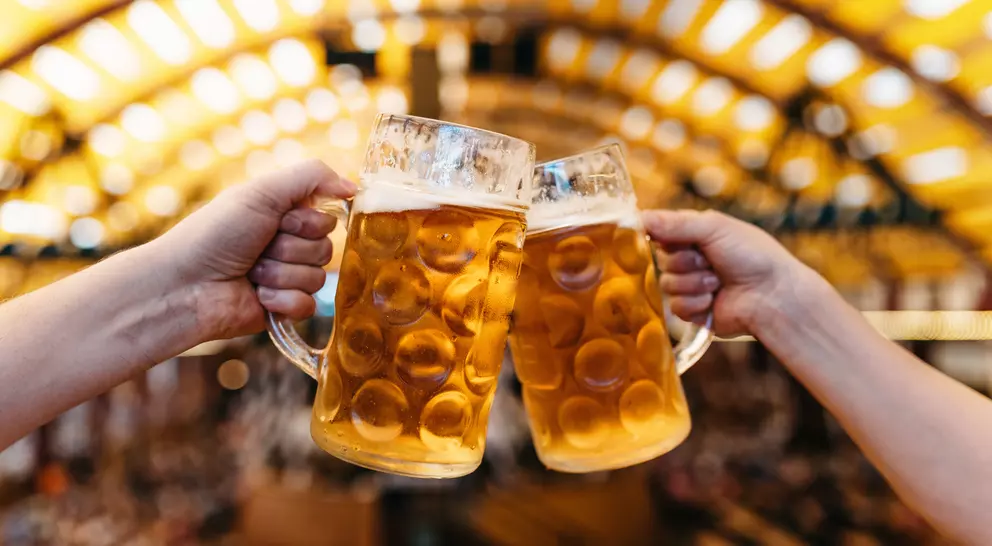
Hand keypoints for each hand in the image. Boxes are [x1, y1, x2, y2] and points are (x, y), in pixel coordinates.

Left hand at [153, 160, 355, 340]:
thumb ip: (312, 177)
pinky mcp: (283, 309)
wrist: (184, 285)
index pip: (327, 219)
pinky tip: (257, 297)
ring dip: (281, 275)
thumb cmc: (215, 234)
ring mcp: (286, 278)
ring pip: (318, 279)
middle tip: (257, 250)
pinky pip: (309, 306)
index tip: (276, 222)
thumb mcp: (261, 192)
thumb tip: (355, 187)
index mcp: (284, 215)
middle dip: (290, 250)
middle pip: (326, 250)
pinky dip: (283, 301)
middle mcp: (288, 245)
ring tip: (251, 274)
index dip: (304, 223)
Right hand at [642, 209, 821, 337]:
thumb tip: (640, 216)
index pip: (658, 232)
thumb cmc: (753, 255)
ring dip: (694, 283)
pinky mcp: (693, 311)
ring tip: (718, 281)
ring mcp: (690, 286)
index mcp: (694, 235)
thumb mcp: (714, 228)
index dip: (659, 236)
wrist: (774, 295)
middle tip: (709, 261)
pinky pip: (675, 306)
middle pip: (661, 260)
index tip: (666, 238)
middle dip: (685, 262)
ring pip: (666, 285)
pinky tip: (715, 299)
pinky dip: (696, 302)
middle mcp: (690, 259)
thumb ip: (675, 223)